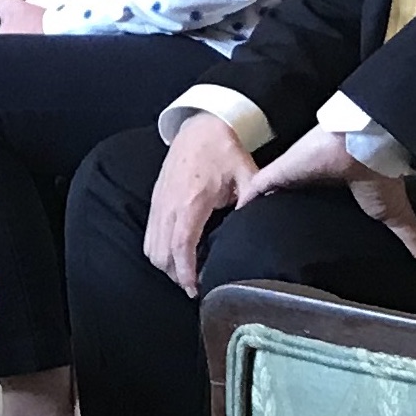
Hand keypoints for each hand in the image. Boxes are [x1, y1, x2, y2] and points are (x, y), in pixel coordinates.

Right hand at [143, 113, 257, 296]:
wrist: (200, 126)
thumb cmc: (223, 149)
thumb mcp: (247, 173)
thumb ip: (255, 199)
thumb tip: (265, 224)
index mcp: (192, 200)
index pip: (181, 246)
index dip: (185, 273)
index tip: (195, 289)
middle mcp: (170, 204)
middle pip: (161, 253)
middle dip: (176, 275)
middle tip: (196, 286)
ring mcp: (159, 202)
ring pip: (151, 247)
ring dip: (166, 265)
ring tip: (186, 274)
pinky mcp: (156, 200)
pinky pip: (150, 234)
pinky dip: (159, 251)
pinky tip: (176, 255)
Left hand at [235, 123, 415, 272]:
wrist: (366, 145)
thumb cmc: (379, 176)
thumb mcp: (396, 217)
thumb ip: (414, 241)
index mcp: (330, 192)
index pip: (310, 210)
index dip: (301, 223)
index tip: (293, 246)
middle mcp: (308, 183)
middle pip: (285, 204)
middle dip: (274, 220)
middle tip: (261, 245)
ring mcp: (291, 176)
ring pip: (266, 196)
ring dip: (255, 210)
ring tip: (242, 235)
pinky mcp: (279, 172)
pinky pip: (255, 188)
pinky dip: (245, 201)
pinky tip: (233, 217)